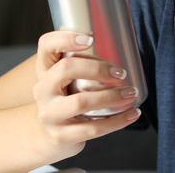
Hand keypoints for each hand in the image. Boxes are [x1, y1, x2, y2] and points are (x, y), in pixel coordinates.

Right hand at [32, 31, 141, 158]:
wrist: (48, 135)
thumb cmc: (66, 98)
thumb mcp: (65, 78)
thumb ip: (83, 62)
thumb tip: (121, 46)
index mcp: (44, 69)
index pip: (46, 45)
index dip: (66, 38)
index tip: (91, 38)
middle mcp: (43, 90)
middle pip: (65, 69)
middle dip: (97, 68)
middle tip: (120, 72)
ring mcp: (50, 114)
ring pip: (80, 102)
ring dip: (111, 96)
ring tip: (131, 93)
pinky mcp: (61, 135)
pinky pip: (92, 129)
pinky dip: (117, 121)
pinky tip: (132, 114)